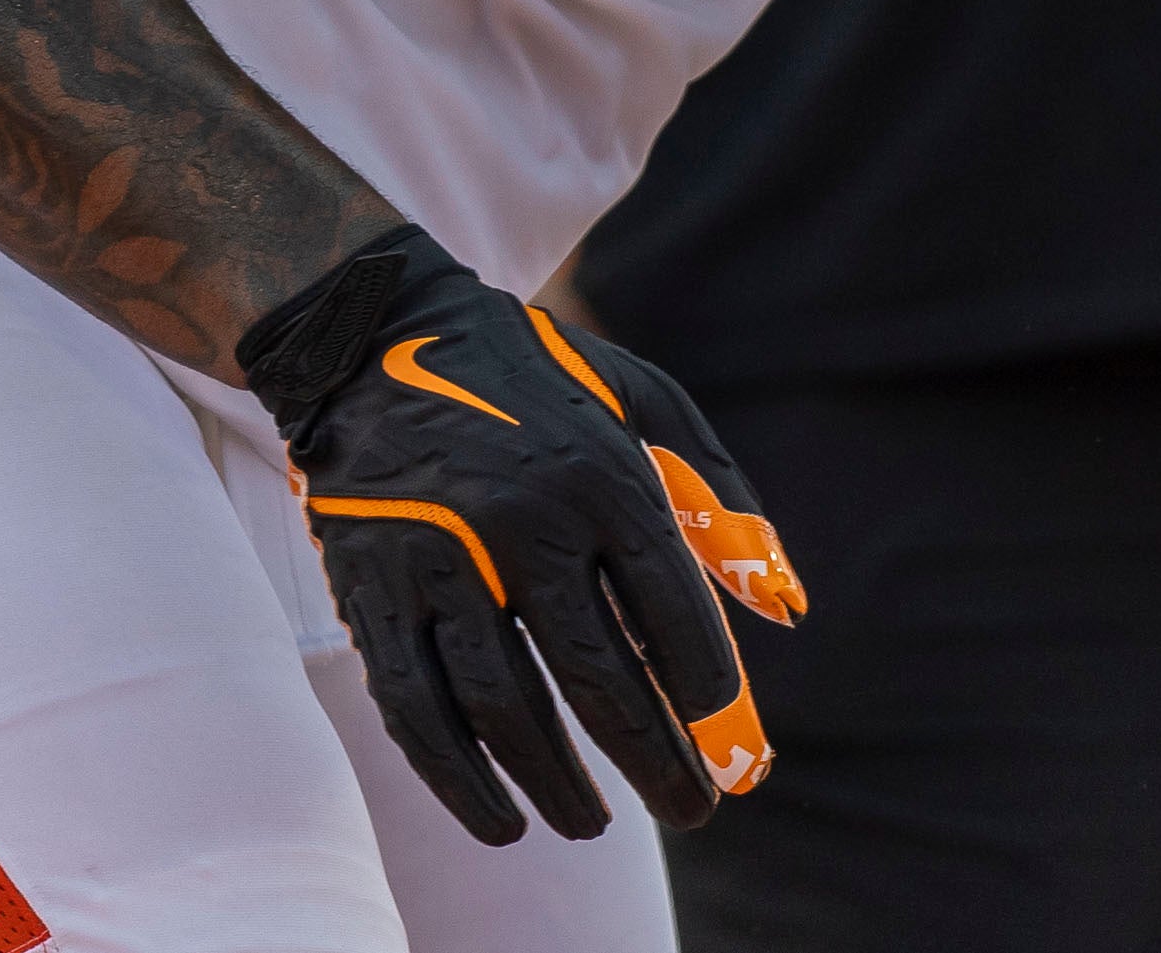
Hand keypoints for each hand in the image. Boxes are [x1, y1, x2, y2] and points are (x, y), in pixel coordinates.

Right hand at [243, 233, 806, 844]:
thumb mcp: (641, 400)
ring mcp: (439, 559)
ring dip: (558, 785)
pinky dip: (459, 779)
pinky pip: (417, 709)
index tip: (737, 754)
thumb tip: (788, 608)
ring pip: (507, 708)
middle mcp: (521, 521)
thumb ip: (720, 496)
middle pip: (599, 677)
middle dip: (656, 764)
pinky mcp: (372, 590)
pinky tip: (501, 817)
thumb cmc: (532, 379)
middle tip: (691, 810)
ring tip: (594, 823)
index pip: (672, 612)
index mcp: (599, 473)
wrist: (375, 336)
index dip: (711, 697)